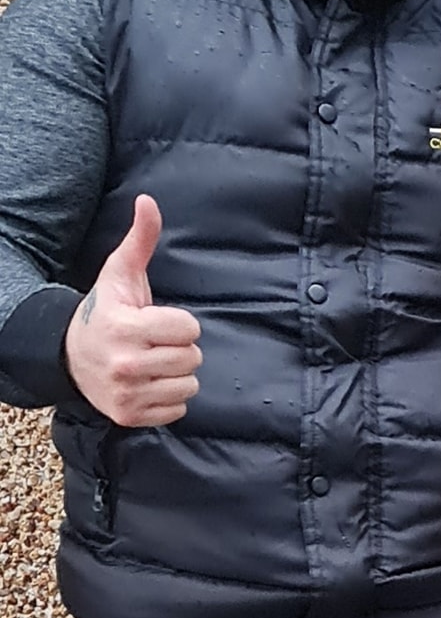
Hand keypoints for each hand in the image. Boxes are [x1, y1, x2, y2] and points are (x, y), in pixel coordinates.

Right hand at [63, 195, 201, 426]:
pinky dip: (168, 398)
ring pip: (189, 385)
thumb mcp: (120, 274)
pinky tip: (149, 383)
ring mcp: (127, 394)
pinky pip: (178, 410)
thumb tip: (148, 201)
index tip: (156, 320)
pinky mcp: (130, 416)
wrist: (70, 355)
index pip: (189, 328)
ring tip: (152, 362)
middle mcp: (125, 364)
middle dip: (180, 347)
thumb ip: (140, 239)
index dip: (179, 322)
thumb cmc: (105, 311)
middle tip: (155, 342)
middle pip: (193, 358)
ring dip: (177, 374)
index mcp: (125, 328)